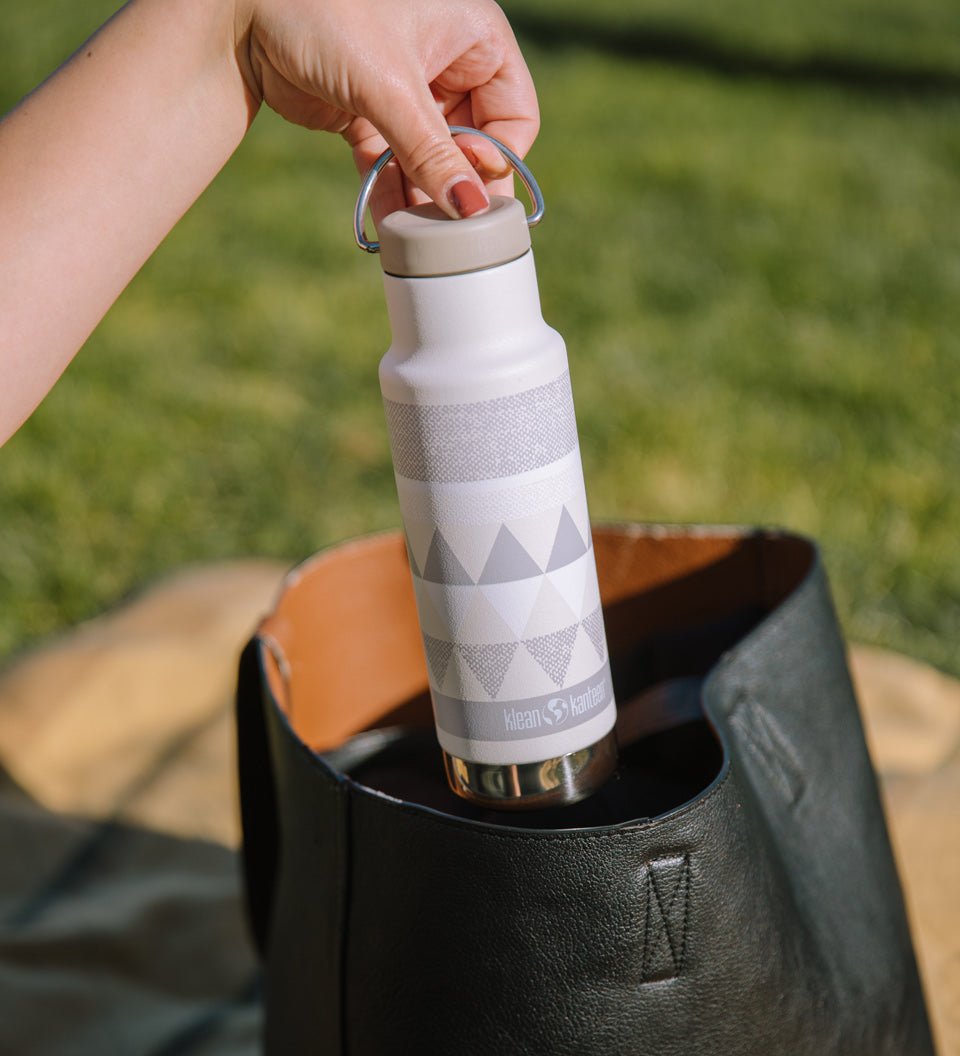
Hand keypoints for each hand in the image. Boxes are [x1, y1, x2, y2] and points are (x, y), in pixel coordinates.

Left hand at [235, 0, 538, 221]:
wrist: (239, 9)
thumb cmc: (324, 13)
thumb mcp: (390, 88)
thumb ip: (433, 154)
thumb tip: (470, 212)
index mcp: (472, 34)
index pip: (514, 113)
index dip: (497, 155)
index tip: (469, 180)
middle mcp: (446, 61)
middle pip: (475, 142)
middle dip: (459, 184)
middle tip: (451, 227)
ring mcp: (407, 90)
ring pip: (432, 159)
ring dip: (425, 197)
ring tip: (419, 233)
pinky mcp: (370, 114)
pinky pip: (394, 164)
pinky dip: (392, 193)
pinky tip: (392, 227)